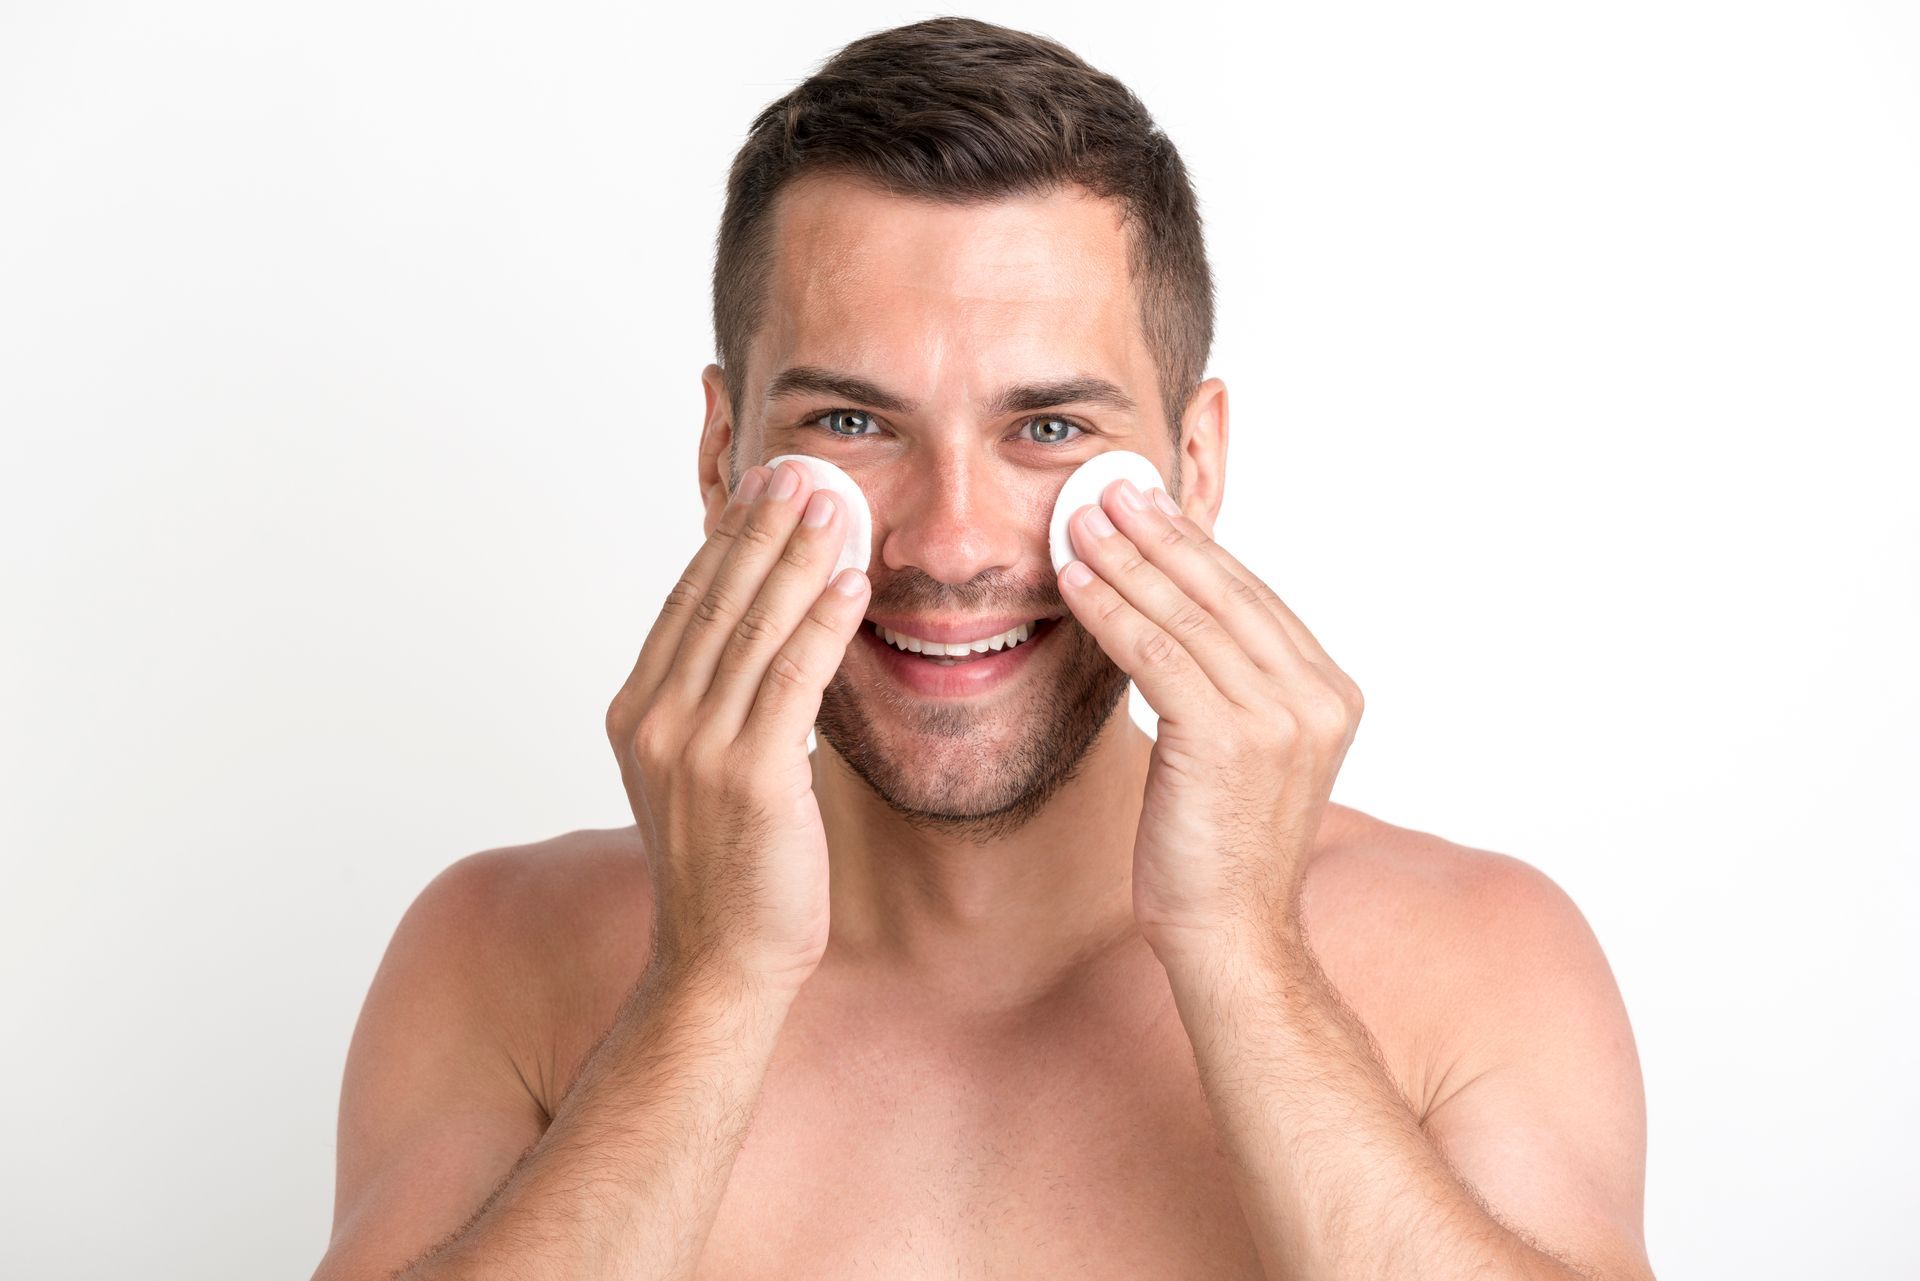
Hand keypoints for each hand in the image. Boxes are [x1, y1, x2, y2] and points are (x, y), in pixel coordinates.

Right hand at [605, 459, 870, 995]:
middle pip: (715, 599)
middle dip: (762, 529)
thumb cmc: (724, 872)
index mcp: (637, 713)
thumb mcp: (699, 774)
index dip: (724, 540)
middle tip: (800, 472)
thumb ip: (716, 707)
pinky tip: (852, 582)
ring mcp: (697, 746)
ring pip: (753, 626)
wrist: (719, 961)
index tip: (758, 490)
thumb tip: (760, 643)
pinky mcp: (751, 774)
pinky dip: (823, 622)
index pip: (685, 603)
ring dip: (798, 558)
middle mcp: (656, 720)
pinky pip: (792, 676)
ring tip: (835, 504)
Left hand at [1057, 478, 1362, 961]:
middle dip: (1158, 533)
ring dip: (1125, 561)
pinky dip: (1110, 610)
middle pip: (1224, 592)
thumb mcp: (1241, 752)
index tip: (1147, 503)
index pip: (1253, 598)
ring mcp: (1280, 717)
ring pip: (1186, 616)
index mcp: (1330, 694)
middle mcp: (1317, 698)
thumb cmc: (1220, 850)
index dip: (1195, 544)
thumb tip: (1173, 613)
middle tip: (1106, 488)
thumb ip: (1229, 685)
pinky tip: (1072, 582)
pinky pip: (1156, 655)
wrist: (1232, 936)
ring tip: (1076, 521)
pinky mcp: (1227, 739)